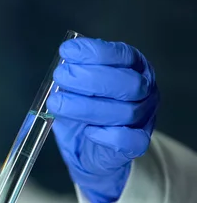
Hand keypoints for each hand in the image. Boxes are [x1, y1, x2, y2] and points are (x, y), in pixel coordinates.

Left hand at [46, 38, 159, 202]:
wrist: (89, 150)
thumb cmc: (83, 112)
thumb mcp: (74, 89)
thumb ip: (72, 75)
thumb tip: (61, 65)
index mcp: (132, 68)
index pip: (121, 55)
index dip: (94, 52)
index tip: (67, 52)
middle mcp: (144, 90)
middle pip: (128, 82)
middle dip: (90, 78)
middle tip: (60, 77)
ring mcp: (144, 117)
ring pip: (126, 111)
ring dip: (86, 107)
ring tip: (57, 103)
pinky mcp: (137, 144)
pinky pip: (130, 140)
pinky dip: (107, 135)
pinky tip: (88, 131)